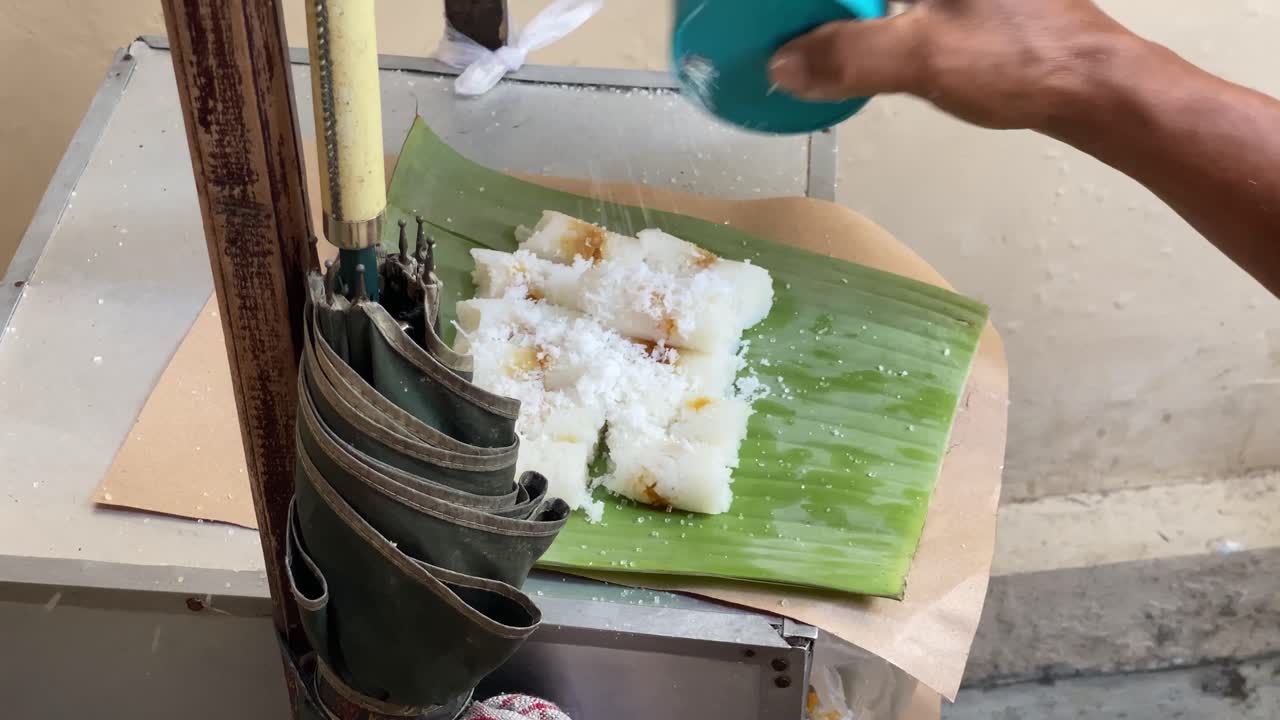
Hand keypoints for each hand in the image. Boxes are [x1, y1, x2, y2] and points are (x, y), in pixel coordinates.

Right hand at [768, 0, 1139, 130]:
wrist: (1092, 85)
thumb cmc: (1018, 58)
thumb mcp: (924, 58)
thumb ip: (848, 55)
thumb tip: (781, 65)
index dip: (810, 9)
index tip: (770, 18)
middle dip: (820, 14)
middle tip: (781, 32)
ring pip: (875, 2)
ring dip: (844, 15)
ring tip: (800, 39)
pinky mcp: (959, 2)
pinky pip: (892, 5)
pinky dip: (864, 15)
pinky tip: (844, 37)